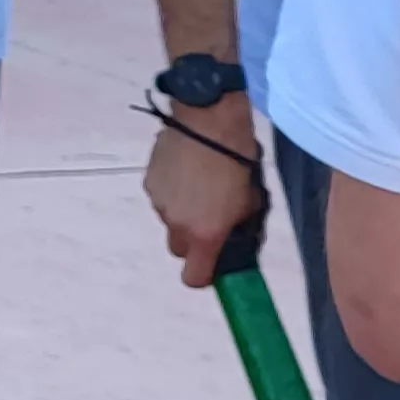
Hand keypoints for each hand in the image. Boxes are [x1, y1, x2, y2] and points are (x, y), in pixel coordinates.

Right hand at [146, 95, 269, 288]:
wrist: (208, 122)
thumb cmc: (238, 163)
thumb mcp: (251, 201)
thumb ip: (238, 225)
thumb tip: (231, 233)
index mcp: (204, 234)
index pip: (193, 277)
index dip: (202, 275)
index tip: (212, 266)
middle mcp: (176, 224)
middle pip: (177, 248)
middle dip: (190, 240)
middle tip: (207, 219)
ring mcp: (158, 201)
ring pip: (168, 218)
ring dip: (182, 210)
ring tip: (199, 184)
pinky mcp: (149, 179)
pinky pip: (161, 195)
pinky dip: (172, 189)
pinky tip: (186, 169)